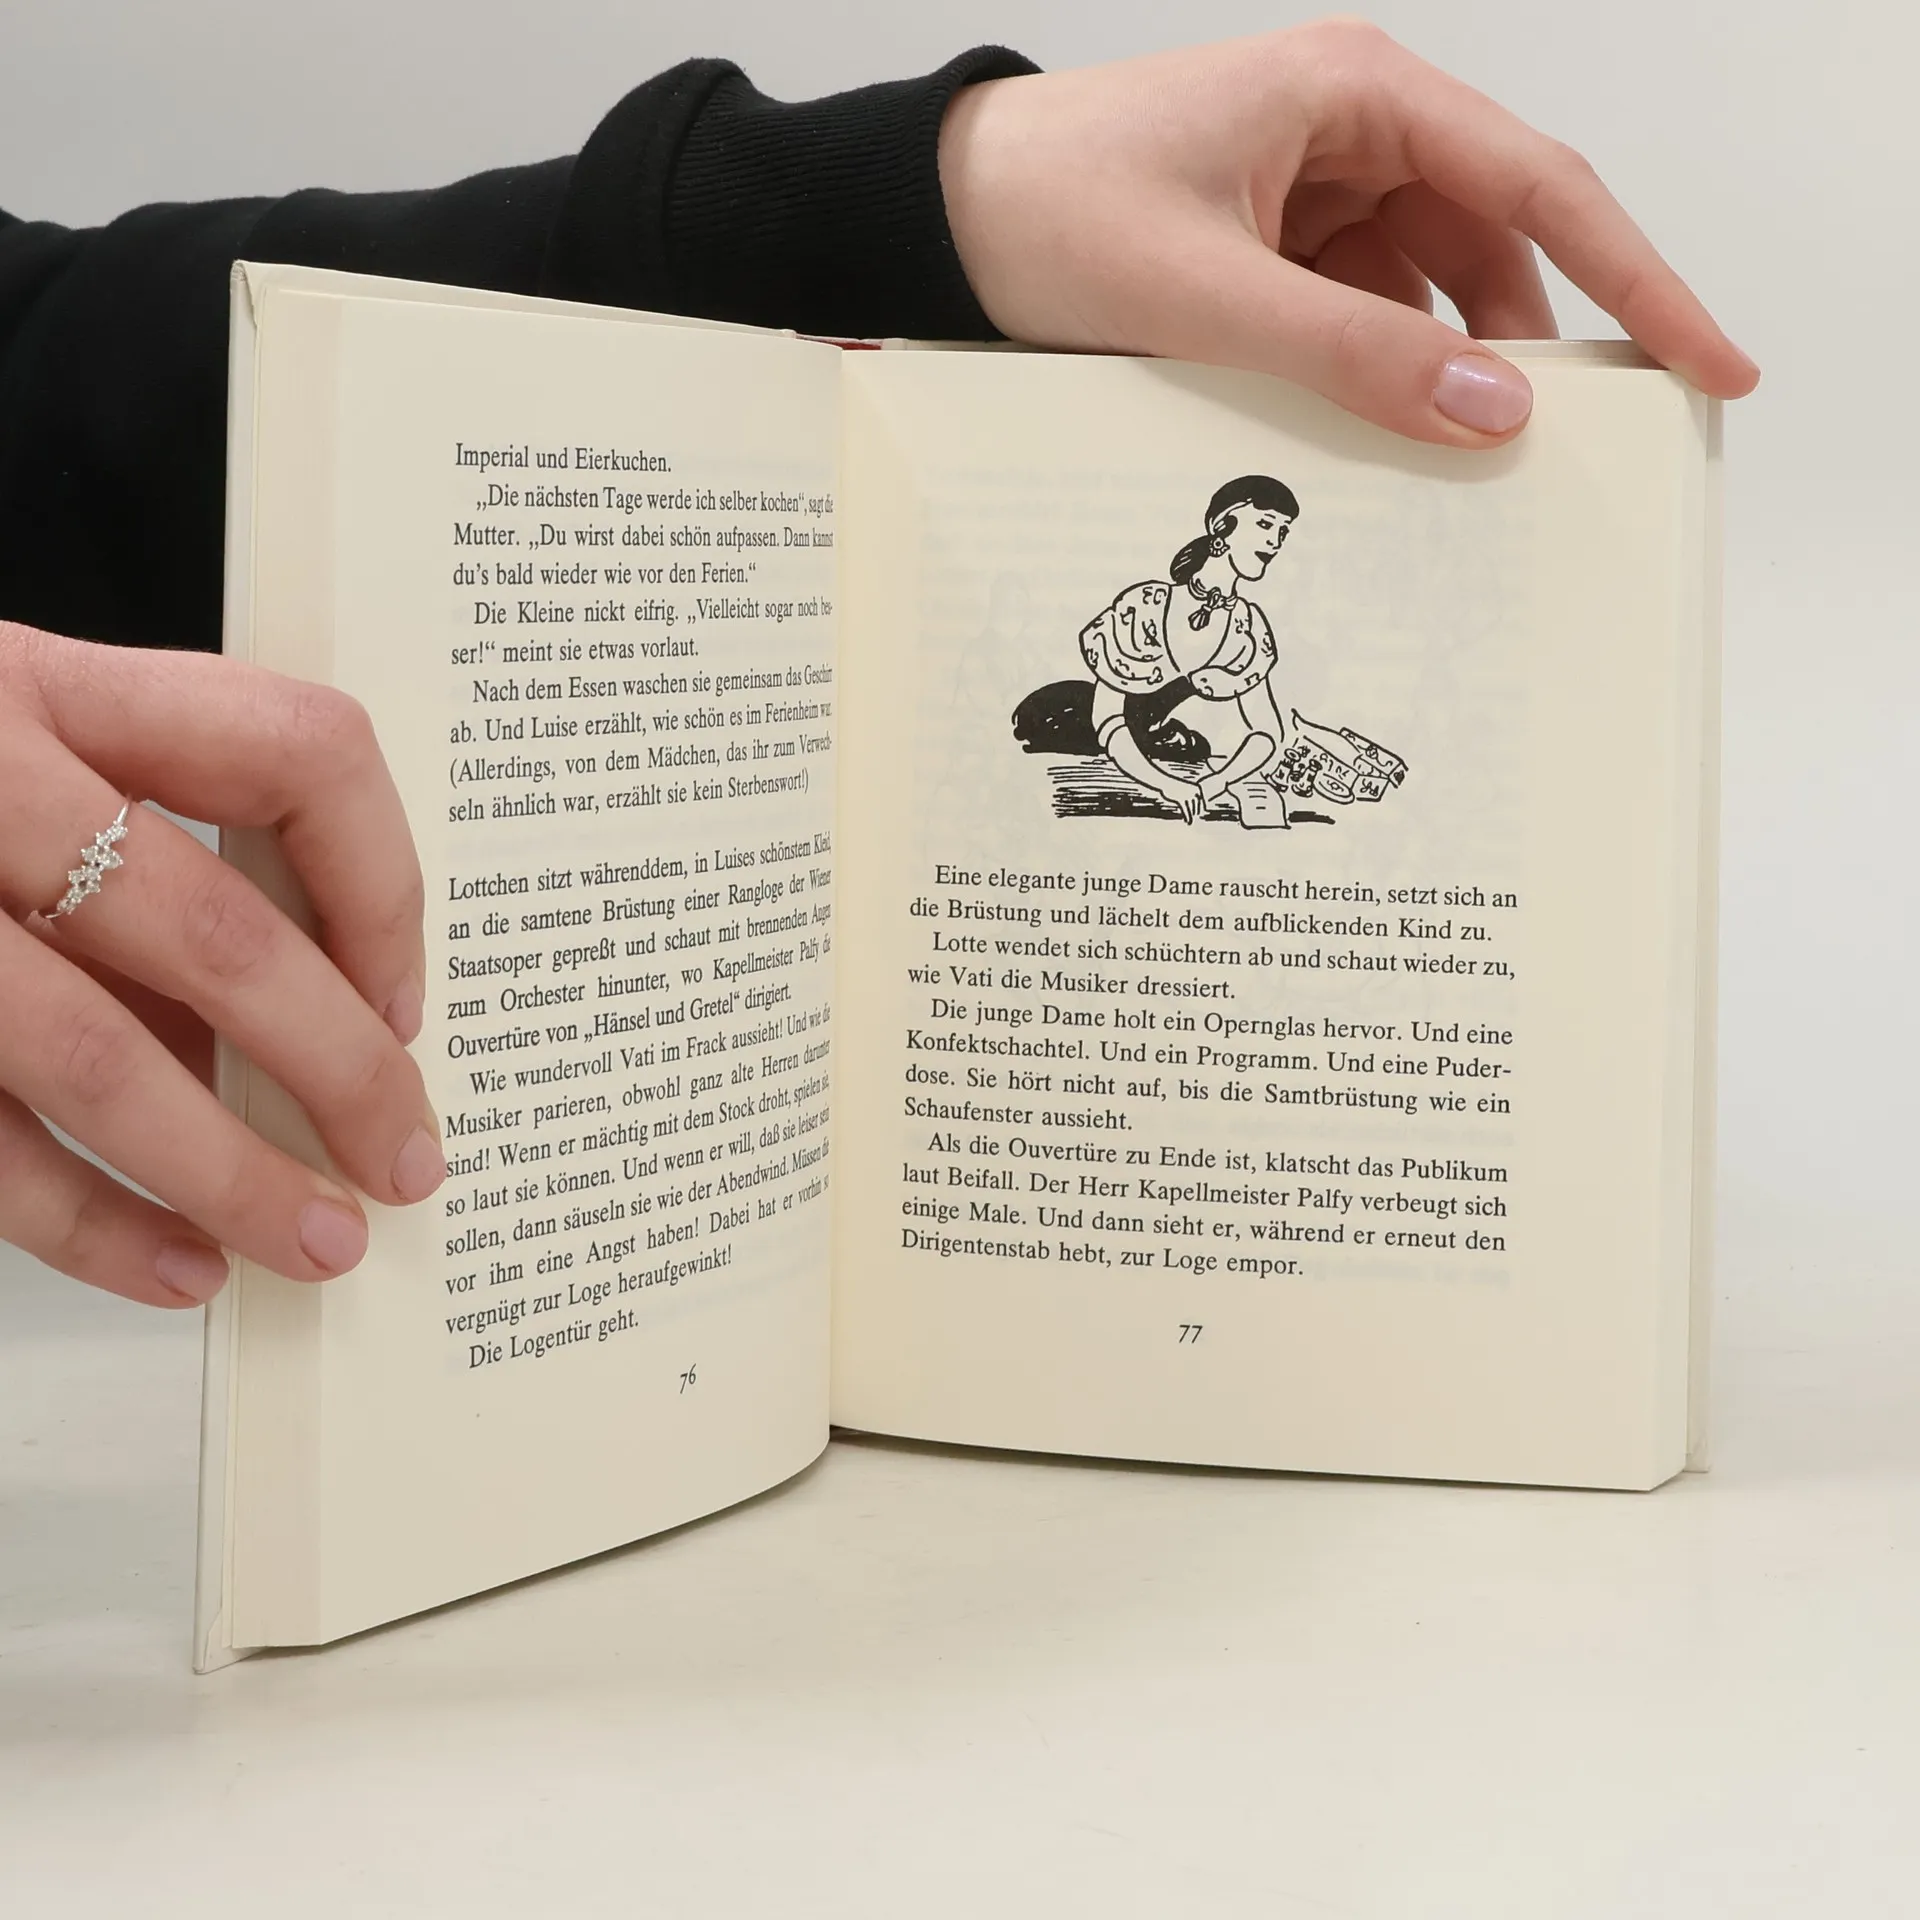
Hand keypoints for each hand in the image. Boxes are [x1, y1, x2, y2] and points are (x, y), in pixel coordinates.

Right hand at [0, 624, 443, 1308]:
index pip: (295, 750)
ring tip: (314, 1243)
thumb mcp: (14, 767)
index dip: (382, 889)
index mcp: (46, 684)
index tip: (406, 1001)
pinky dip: (90, 1226)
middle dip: (339, 1068)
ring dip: (229, 1174)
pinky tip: (175, 1267)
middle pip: (215, 927)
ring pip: (96, 1053)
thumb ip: (142, 869)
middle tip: (405, 1160)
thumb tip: (319, 1038)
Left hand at [939, 19, 1757, 443]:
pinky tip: (1381, 443)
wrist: (929, 220)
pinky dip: (1378, 377)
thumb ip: (1352, 353)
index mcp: (1355, 95)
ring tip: (1471, 469)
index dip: (1638, 279)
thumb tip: (1495, 409)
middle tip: (1584, 455)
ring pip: (1427, 293)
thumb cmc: (1046, 211)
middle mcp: (1350, 132)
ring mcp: (1311, 193)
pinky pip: (1360, 316)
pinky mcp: (1272, 249)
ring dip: (1446, 374)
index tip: (1711, 360)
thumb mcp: (1205, 291)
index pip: (1537, 186)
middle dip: (1535, 347)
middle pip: (1493, 246)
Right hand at [1159, 775, 1205, 823]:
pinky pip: (1185, 811)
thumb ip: (1192, 798)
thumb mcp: (1186, 790)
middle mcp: (1194, 792)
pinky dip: (1187, 817)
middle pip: (1197, 807)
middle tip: (1192, 820)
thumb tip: (1196, 811)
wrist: (1165, 782)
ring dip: (1191, 818)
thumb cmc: (1175, 786)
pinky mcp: (1180, 800)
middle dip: (1194, 815)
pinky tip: (1186, 821)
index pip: (1202, 803)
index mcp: (1198, 789)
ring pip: (1192, 810)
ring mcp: (1187, 796)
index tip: (1198, 816)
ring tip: (1189, 823)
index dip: (1200, 810)